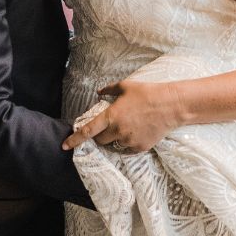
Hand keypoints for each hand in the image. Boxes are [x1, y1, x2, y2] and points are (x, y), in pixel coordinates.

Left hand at [61, 78, 185, 152]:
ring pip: (115, 144)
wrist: (171, 105)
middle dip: (102, 135)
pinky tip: (139, 130)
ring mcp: (129, 140)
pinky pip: (128, 148)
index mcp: (111, 116)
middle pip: (101, 140)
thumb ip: (109, 90)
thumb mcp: (126, 86)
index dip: (75, 139)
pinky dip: (129, 142)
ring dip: (117, 138)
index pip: (88, 131)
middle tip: (112, 125)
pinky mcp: (140, 147)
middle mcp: (118, 130)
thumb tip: (99, 92)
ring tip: (131, 125)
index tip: (65, 146)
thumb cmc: (147, 93)